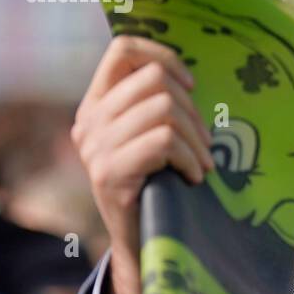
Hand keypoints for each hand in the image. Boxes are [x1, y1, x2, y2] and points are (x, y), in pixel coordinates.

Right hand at [71, 35, 214, 293]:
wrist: (144, 243)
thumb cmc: (158, 184)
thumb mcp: (150, 137)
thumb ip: (155, 104)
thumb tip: (186, 77)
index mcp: (96, 105)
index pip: (123, 50)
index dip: (163, 56)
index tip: (189, 84)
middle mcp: (88, 122)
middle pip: (153, 80)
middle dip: (192, 109)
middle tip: (204, 142)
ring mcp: (95, 149)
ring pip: (163, 110)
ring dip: (196, 139)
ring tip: (203, 163)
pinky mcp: (109, 174)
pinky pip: (163, 142)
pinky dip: (190, 157)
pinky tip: (194, 177)